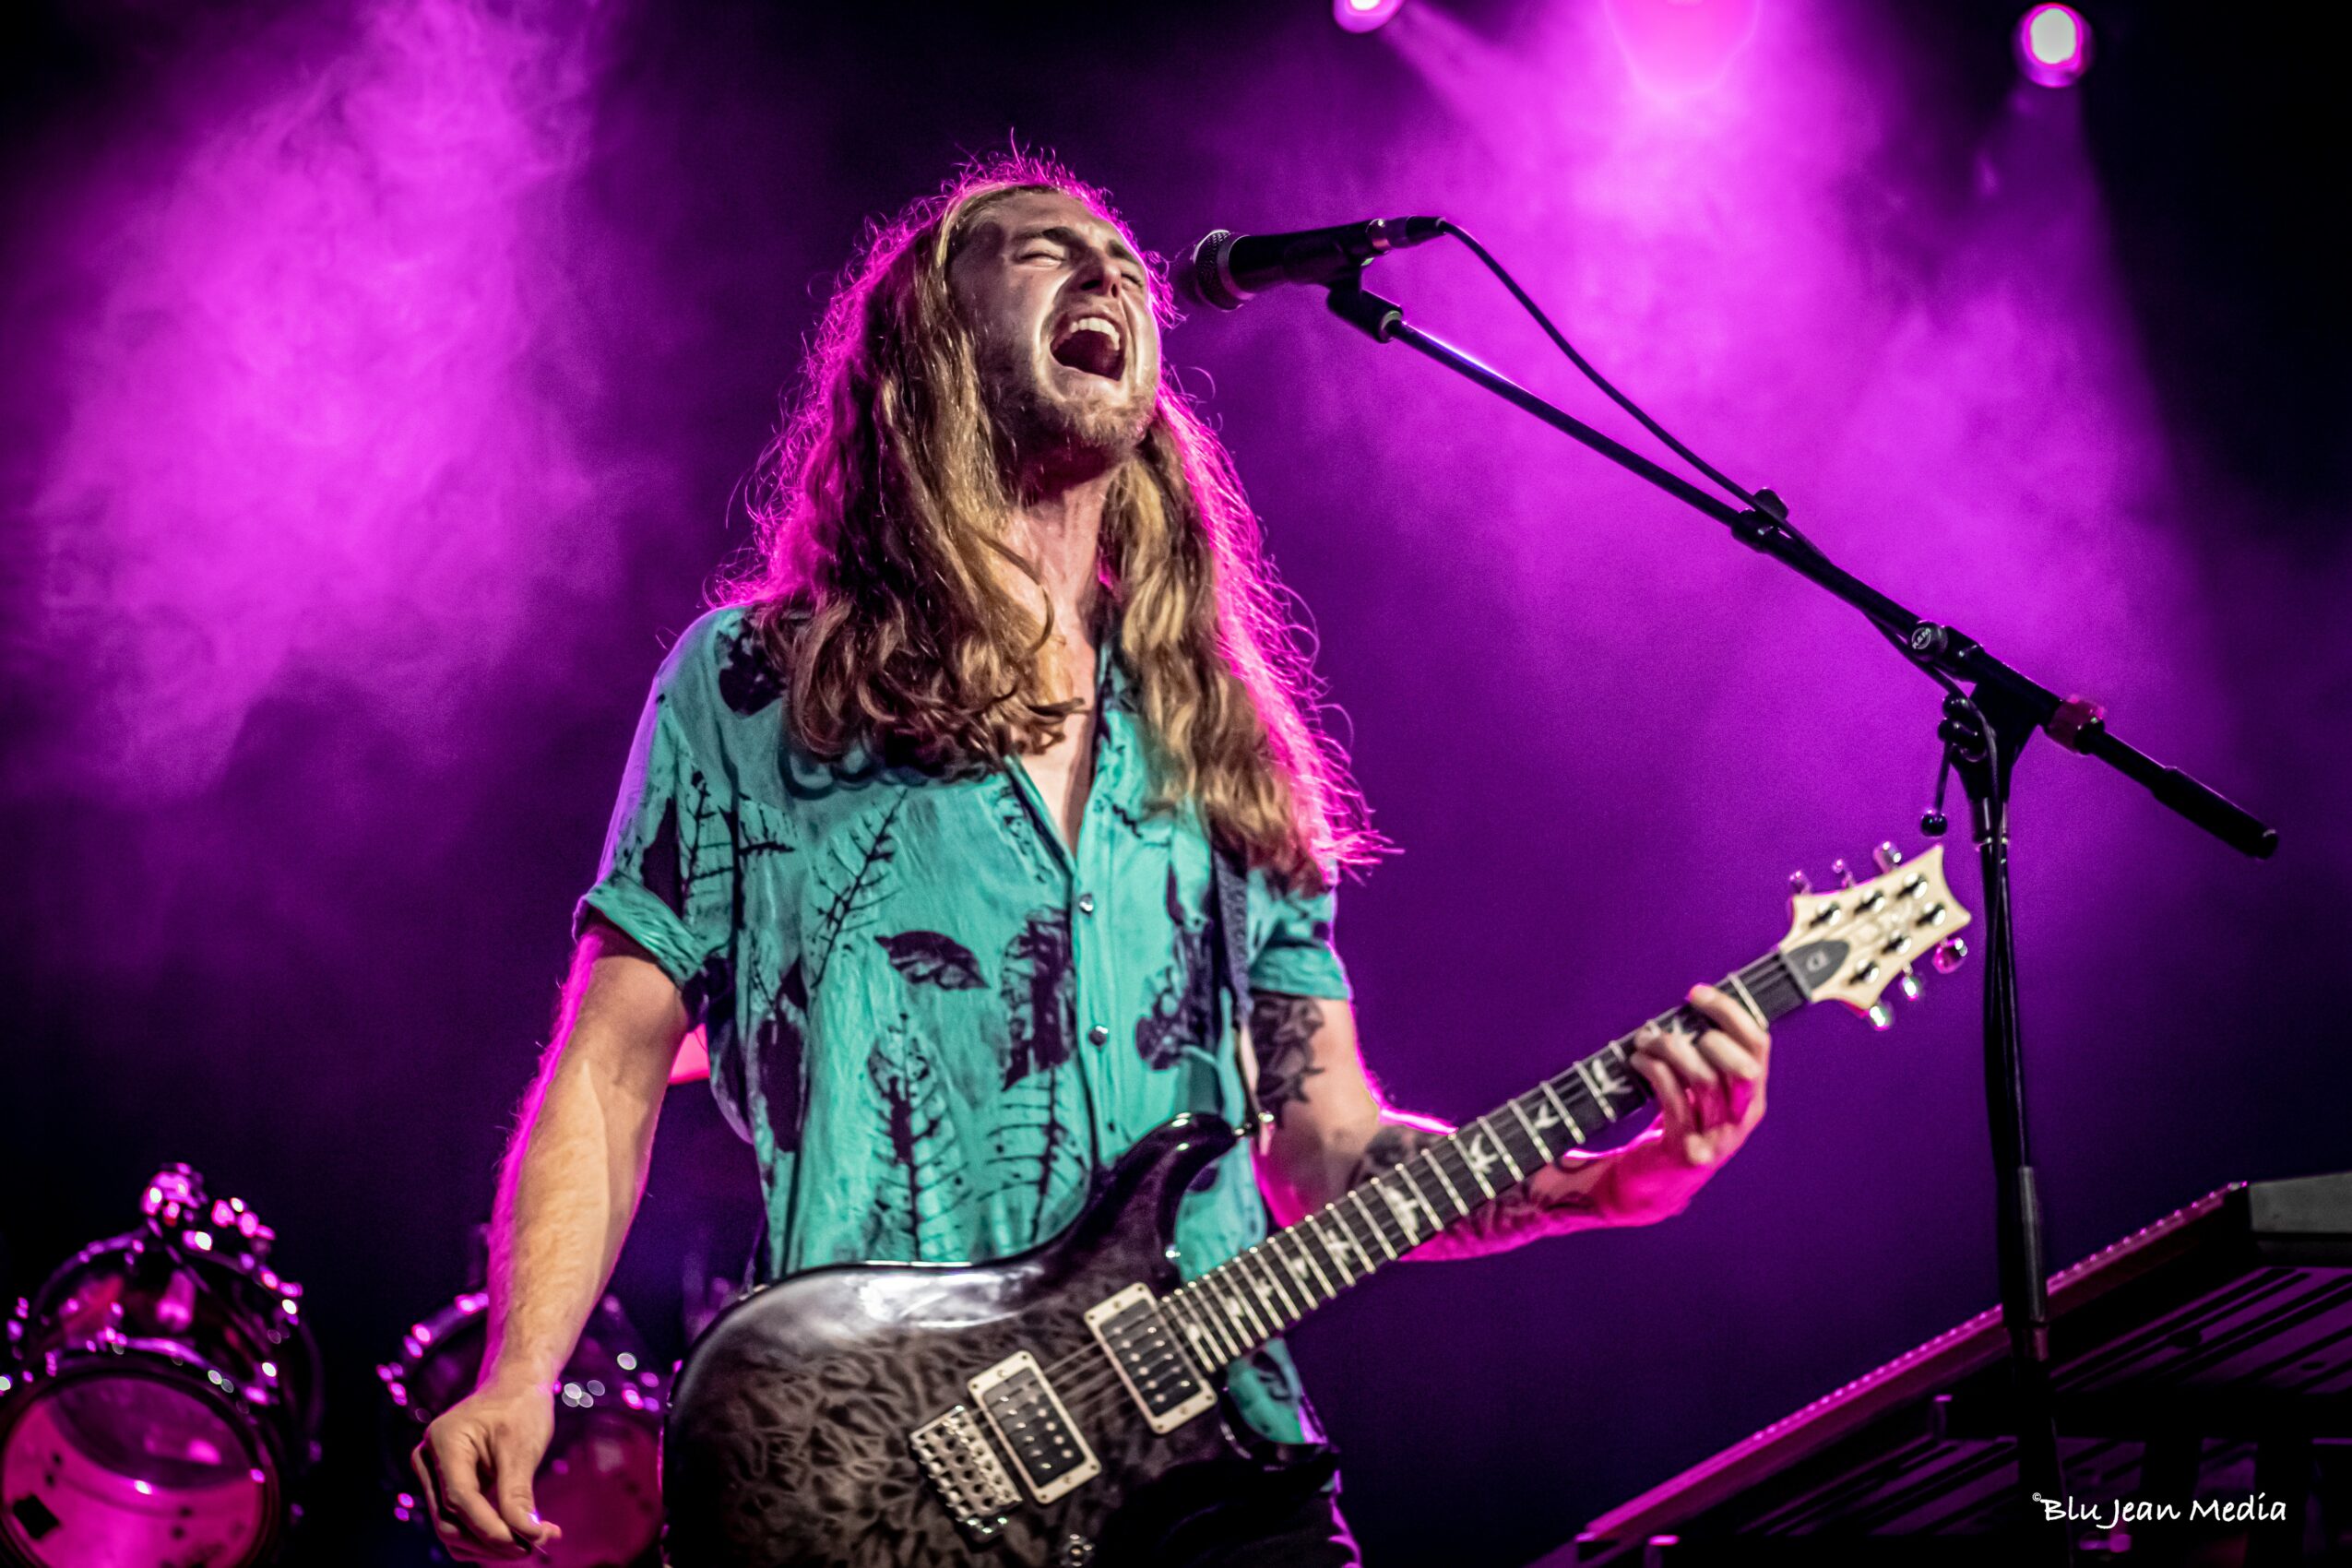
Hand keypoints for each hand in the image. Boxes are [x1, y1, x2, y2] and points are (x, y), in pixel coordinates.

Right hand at [411, 1375, 563, 1561]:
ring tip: (535, 1542)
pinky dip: (488, 1535)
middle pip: (450, 1522)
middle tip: (537, 1546)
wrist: (515, 1386)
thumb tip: (529, 1536)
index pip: (459, 1499)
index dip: (490, 1528)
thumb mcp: (522, 1446)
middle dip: (492, 1542)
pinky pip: (461, 1522)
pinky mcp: (447, 1487)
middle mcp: (429, 1462)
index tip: (526, 1543)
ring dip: (490, 1546)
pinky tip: (522, 1535)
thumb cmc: (520, 1408)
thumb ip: (519, 1492)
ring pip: (453, 1530)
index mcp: (443, 1442)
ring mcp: (434, 1477)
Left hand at [1601, 983, 1770, 1224]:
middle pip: (1742, 1067)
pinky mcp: (1686, 1150)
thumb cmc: (1678, 1122)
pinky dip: (1654, 1072)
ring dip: (1670, 1050)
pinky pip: (1674, 1101)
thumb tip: (1694, 1001)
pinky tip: (1638, 1060)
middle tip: (1671, 1028)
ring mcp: (1716, 1137)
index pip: (1758, 1045)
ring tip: (1645, 1041)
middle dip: (1707, 1036)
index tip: (1696, 993)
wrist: (1654, 1184)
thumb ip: (1708, 1056)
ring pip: (1704, 1080)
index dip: (1730, 1012)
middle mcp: (1742, 1117)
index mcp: (1753, 1095)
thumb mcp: (1702, 1091)